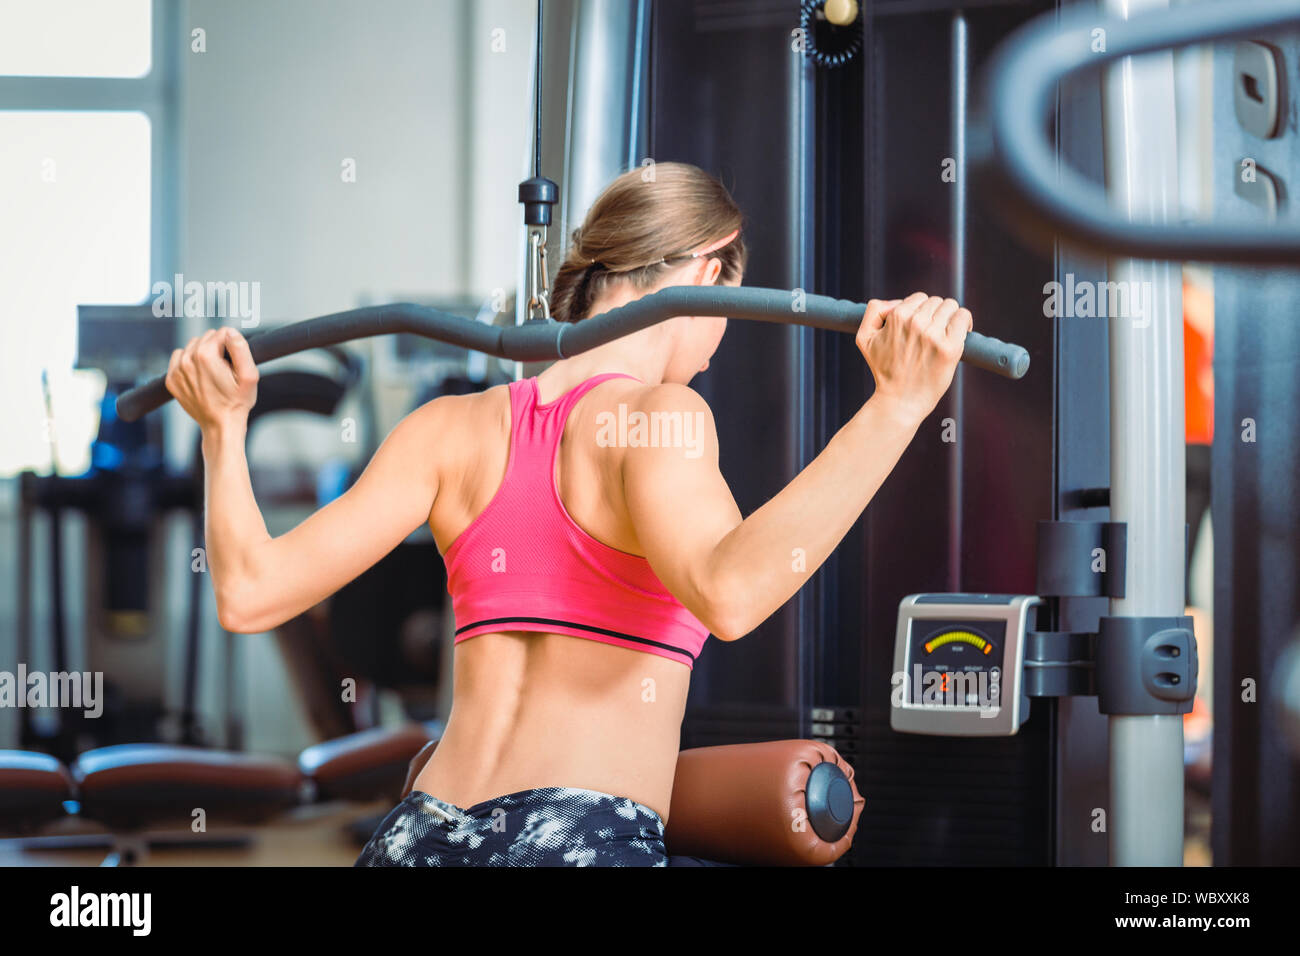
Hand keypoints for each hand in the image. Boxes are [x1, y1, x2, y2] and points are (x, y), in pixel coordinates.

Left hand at [165, 327, 258, 432]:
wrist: (220, 425)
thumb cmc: (236, 402)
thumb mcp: (249, 375)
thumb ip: (241, 348)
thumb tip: (230, 332)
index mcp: (206, 355)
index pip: (222, 332)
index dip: (231, 345)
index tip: (233, 362)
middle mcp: (187, 360)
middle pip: (206, 338)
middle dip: (217, 349)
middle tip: (224, 369)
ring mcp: (177, 370)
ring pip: (192, 346)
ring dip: (202, 354)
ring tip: (212, 373)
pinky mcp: (171, 379)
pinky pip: (178, 358)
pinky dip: (188, 363)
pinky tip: (199, 376)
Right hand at [856, 293, 971, 423]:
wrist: (900, 401)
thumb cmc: (884, 371)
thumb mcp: (864, 339)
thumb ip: (874, 311)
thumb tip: (898, 302)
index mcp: (897, 317)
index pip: (918, 298)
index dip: (920, 311)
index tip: (921, 326)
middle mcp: (916, 323)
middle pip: (936, 301)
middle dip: (934, 314)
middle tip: (932, 334)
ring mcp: (934, 335)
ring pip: (950, 306)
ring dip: (949, 317)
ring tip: (946, 334)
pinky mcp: (950, 347)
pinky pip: (963, 317)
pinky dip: (964, 321)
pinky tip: (962, 332)